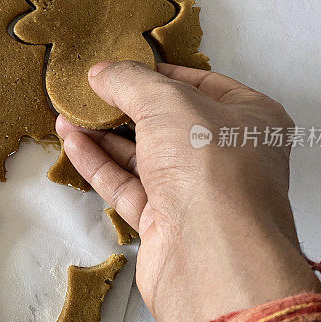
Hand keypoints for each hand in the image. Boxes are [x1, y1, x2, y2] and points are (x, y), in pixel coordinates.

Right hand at [56, 61, 316, 321]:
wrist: (211, 255)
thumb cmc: (209, 165)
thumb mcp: (168, 102)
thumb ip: (130, 81)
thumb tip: (101, 72)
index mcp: (251, 119)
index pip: (203, 84)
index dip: (160, 72)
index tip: (122, 66)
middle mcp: (229, 156)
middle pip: (170, 122)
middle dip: (127, 106)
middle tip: (88, 90)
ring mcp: (197, 193)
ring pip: (145, 157)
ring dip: (105, 135)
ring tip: (69, 113)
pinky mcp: (167, 224)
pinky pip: (129, 186)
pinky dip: (100, 164)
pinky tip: (71, 142)